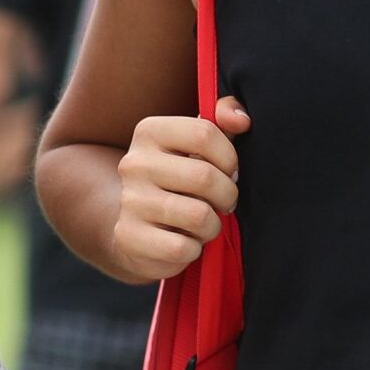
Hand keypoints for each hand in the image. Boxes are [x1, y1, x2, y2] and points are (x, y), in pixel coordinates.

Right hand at [109, 97, 250, 281]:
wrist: (137, 228)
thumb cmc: (180, 181)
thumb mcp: (199, 145)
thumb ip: (223, 119)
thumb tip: (241, 120)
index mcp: (150, 131)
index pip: (204, 133)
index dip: (229, 157)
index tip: (228, 171)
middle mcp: (134, 162)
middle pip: (204, 176)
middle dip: (227, 195)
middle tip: (223, 202)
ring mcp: (129, 201)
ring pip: (198, 216)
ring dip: (212, 226)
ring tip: (203, 223)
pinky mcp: (129, 237)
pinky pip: (183, 248)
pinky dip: (194, 249)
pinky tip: (184, 241)